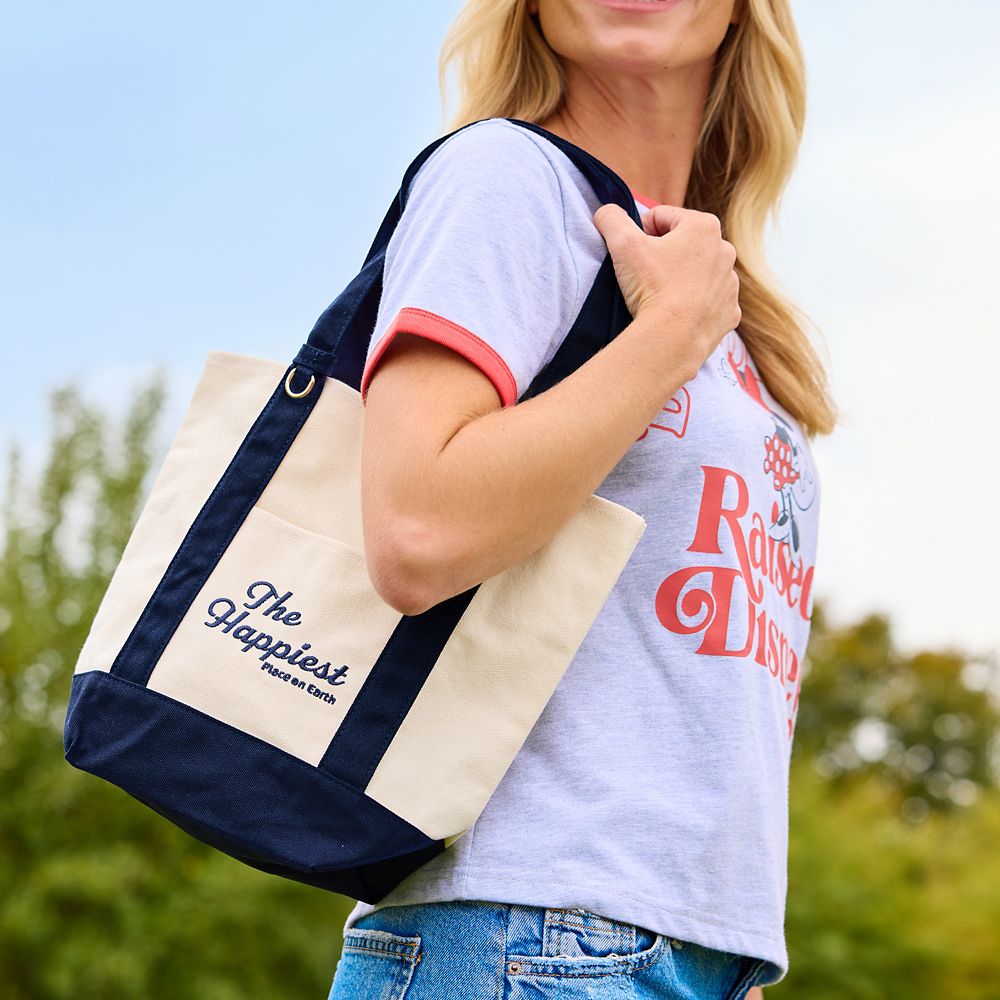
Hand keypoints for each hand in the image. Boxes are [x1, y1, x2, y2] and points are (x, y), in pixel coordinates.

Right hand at [593, 201, 741, 380]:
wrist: (673, 338)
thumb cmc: (652, 287)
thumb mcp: (622, 244)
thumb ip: (612, 218)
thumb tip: (606, 212)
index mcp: (703, 227)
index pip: (661, 217)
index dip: (640, 232)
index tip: (633, 254)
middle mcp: (725, 251)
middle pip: (682, 244)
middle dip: (663, 255)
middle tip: (644, 276)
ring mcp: (730, 284)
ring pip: (697, 274)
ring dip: (679, 279)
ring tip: (660, 297)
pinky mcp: (729, 313)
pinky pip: (708, 302)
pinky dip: (693, 306)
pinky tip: (677, 314)